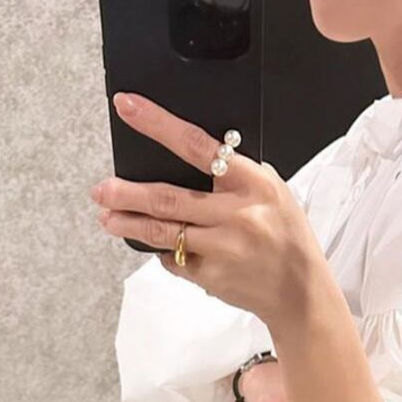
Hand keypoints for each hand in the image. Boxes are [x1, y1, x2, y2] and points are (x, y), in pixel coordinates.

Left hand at [89, 92, 327, 328]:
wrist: (300, 294)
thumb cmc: (287, 237)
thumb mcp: (275, 194)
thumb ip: (237, 175)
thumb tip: (190, 153)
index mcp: (254, 184)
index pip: (199, 147)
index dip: (159, 125)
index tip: (129, 107)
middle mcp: (238, 216)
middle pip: (168, 198)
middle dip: (127, 192)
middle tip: (101, 189)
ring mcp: (223, 249)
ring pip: (162, 232)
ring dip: (128, 223)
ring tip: (107, 217)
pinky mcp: (212, 277)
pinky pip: (175, 259)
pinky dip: (163, 251)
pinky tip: (156, 246)